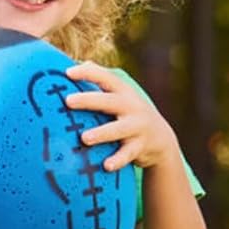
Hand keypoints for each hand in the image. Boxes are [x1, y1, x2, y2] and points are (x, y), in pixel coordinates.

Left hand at [64, 62, 181, 172]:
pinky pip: (128, 154)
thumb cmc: (130, 113)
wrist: (160, 138)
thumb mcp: (121, 95)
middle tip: (68, 101)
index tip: (68, 73)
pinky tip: (106, 166)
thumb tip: (82, 62)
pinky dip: (118, 160)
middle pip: (109, 101)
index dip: (88, 73)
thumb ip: (103, 81)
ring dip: (102, 133)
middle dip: (89, 100)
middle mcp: (131, 106)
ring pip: (118, 129)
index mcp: (123, 92)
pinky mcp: (140, 146)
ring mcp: (137, 126)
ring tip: (84, 138)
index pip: (106, 77)